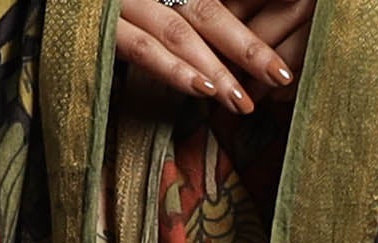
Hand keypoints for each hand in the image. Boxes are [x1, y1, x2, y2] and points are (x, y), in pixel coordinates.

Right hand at [114, 0, 298, 113]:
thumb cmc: (101, 10)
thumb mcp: (148, 11)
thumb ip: (179, 20)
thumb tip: (219, 62)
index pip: (213, 1)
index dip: (248, 30)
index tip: (279, 61)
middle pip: (206, 11)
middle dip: (246, 48)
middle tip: (280, 79)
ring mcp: (121, 0)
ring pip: (177, 28)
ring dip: (213, 65)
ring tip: (241, 98)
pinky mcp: (97, 21)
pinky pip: (138, 44)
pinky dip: (171, 66)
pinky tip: (199, 86)